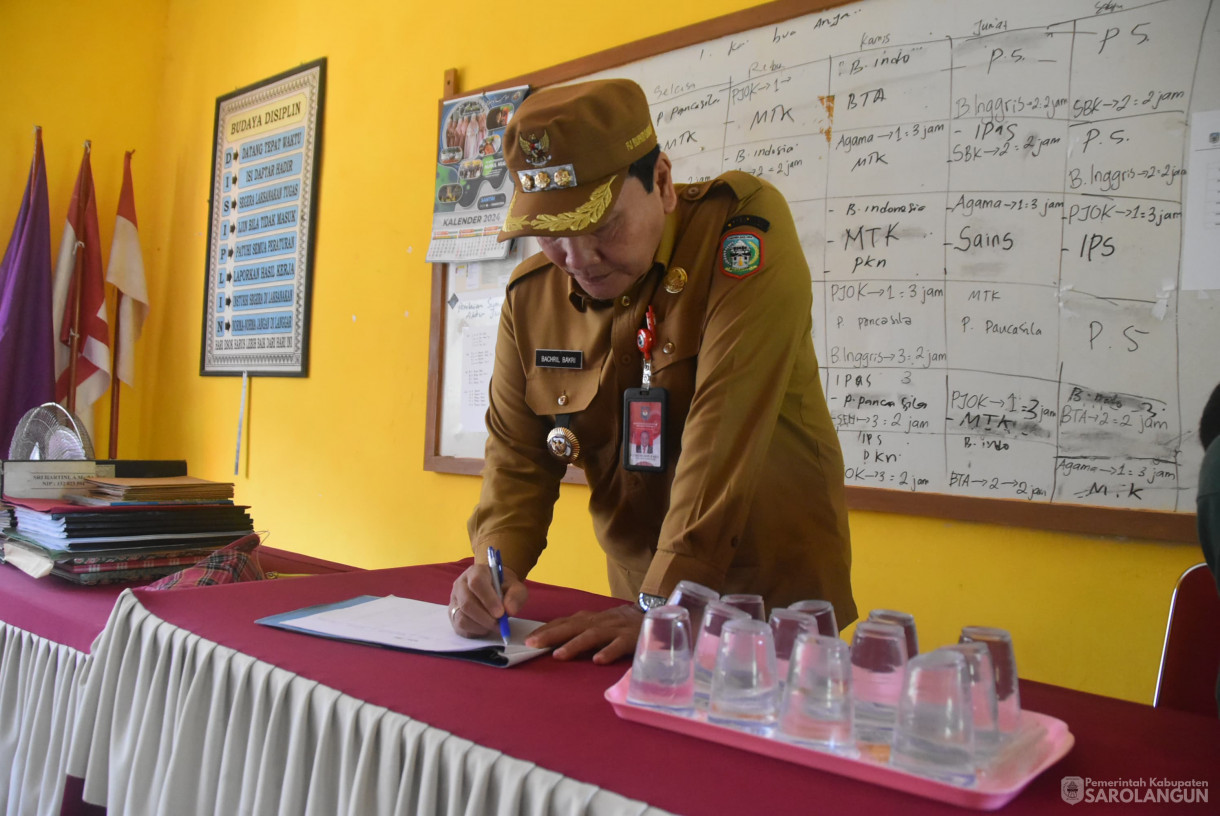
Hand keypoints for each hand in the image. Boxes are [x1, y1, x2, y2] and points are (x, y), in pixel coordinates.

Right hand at [448, 561, 527, 638]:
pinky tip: (486, 627)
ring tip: (495, 625)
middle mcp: (461, 584)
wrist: (496, 589)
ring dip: (481, 626)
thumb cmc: (504, 587)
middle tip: (500, 624)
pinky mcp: (453, 615)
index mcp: (476, 571)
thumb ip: (516, 595)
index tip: (501, 613)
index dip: (488, 599)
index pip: (476, 582)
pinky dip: (476, 631)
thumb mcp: (515, 587)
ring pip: (462, 617)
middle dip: (485, 618)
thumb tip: (510, 610)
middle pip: (467, 603)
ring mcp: (454, 600)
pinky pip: (461, 627)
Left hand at [525, 605, 643, 663]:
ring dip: (575, 644)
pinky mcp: (633, 638)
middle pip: (573, 626)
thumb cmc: (625, 626)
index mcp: (591, 619)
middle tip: (532, 645)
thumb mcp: (601, 626)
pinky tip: (598, 661)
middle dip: (552, 635)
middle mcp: (601, 621)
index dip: (546, 629)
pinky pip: (620, 645)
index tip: (528, 639)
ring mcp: (617, 629)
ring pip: (593, 635)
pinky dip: (609, 651)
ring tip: (558, 655)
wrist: (660, 617)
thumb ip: (582, 632)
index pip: (565, 621)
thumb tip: (555, 643)